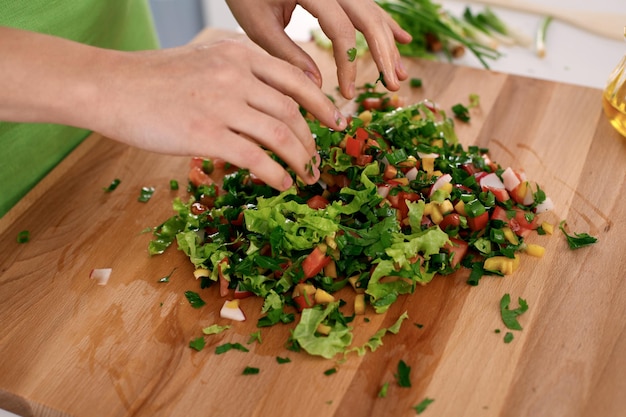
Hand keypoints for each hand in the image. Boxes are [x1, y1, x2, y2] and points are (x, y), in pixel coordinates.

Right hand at [0, 28, 347, 190]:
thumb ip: (238, 70)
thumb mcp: (203, 57)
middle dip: (311, 140)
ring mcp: (222, 103)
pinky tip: (281, 184)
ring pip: (281, 135)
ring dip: (300, 160)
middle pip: (292, 111)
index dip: (321, 104)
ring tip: (306, 177)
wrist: (110, 86)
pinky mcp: (206, 133)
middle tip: (317, 160)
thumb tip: (269, 99)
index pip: (295, 80)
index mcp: (239, 54)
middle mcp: (236, 75)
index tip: (335, 122)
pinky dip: (275, 174)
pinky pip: (256, 157)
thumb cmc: (153, 78)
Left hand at [226, 0, 411, 98]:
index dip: (348, 64)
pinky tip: (403, 38)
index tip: (347, 93)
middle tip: (394, 84)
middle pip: (368, 19)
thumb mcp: (259, 25)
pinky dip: (385, 23)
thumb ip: (289, 55)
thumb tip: (317, 87)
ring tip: (401, 74)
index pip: (342, 31)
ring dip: (389, 43)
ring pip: (372, 12)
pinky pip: (368, 5)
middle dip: (384, 54)